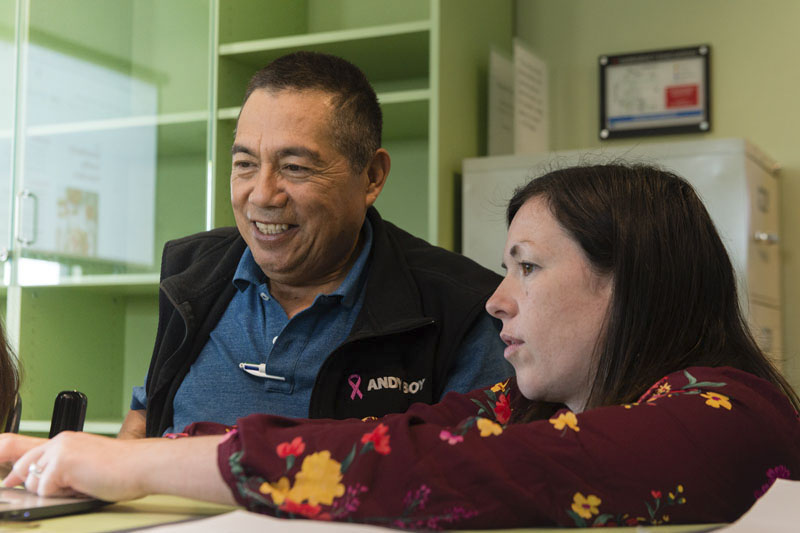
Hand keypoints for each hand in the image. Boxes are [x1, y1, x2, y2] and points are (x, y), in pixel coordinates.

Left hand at [2, 431, 145, 500]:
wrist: (142, 465)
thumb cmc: (125, 468)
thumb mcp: (88, 464)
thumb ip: (65, 470)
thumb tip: (46, 485)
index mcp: (67, 440)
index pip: (28, 451)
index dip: (15, 468)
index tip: (7, 478)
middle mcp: (60, 441)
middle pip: (24, 466)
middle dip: (28, 483)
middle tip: (53, 488)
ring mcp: (59, 451)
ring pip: (35, 482)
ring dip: (54, 492)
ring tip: (81, 487)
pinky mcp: (61, 464)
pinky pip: (45, 490)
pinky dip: (62, 495)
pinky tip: (82, 487)